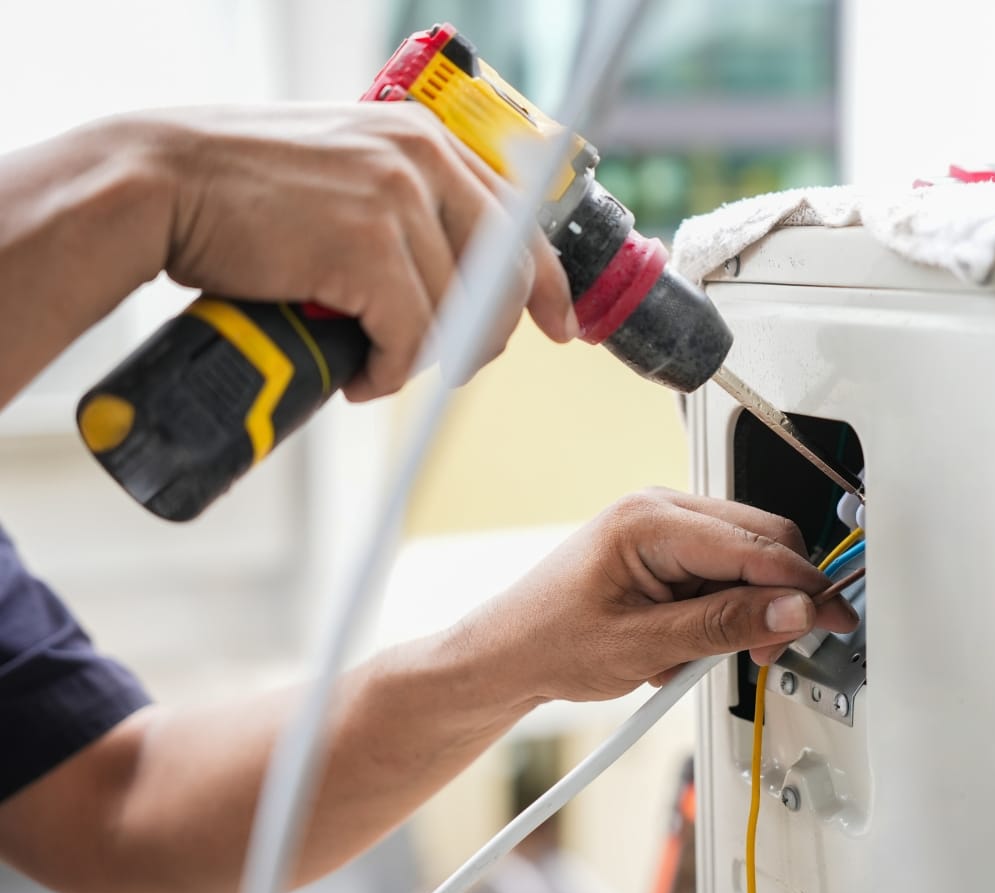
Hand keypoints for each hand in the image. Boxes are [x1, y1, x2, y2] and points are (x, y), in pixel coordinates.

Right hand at [135, 103, 574, 400]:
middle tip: (448, 366)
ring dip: (422, 360)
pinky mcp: (366, 247)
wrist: (161, 183)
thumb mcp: (345, 174)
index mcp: (425, 140)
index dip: (546, 284)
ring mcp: (396, 201)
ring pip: (457, 315)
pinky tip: (359, 376)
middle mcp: (422, 161)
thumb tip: (452, 280)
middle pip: (503, 277)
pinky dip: (389, 372)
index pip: (517, 220)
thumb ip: (404, 206)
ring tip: (377, 366)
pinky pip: (411, 337)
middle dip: (485, 338)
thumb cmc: (244, 190)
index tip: (559, 326)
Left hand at [455, 488, 858, 703]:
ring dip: (746, 607)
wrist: (510, 652)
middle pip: (761, 539)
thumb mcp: (644, 645)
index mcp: (649, 520)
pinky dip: (723, 607)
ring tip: (700, 654)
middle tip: (771, 649)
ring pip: (747, 556)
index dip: (801, 584)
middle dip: (779, 596)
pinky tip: (687, 641)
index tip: (832, 617)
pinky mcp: (666, 548)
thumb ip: (724, 626)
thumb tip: (791, 610)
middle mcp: (659, 509)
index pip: (754, 544)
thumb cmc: (551, 640)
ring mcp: (663, 525)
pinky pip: (722, 569)